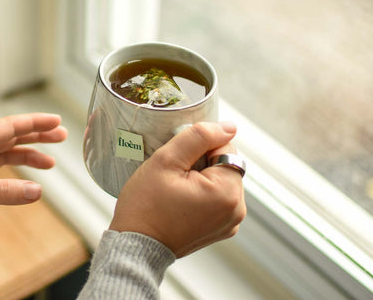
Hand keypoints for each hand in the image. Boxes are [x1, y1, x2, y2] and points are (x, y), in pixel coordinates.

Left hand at [0, 113, 67, 239]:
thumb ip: (0, 192)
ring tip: (50, 161)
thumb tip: (35, 191)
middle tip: (60, 136)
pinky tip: (22, 180)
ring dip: (26, 154)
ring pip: (4, 154)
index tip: (55, 121)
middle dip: (36, 135)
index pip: (9, 126)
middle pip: (10, 136)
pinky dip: (11, 174)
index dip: (34, 123)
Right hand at [109, 121, 245, 257]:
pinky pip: (216, 199)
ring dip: (201, 178)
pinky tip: (180, 201)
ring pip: (220, 180)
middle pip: (224, 165)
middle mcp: (236, 210)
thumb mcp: (166, 161)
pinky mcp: (221, 229)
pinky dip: (201, 194)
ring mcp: (230, 223)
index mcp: (228, 192)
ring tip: (175, 190)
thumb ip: (198, 137)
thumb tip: (229, 127)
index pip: (225, 148)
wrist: (135, 245)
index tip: (178, 161)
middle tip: (173, 176)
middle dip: (201, 163)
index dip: (199, 147)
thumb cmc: (145, 205)